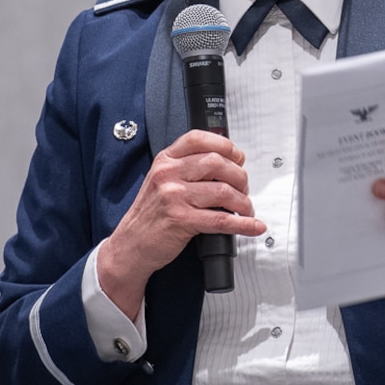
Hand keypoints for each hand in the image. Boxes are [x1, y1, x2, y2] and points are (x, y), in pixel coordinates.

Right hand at [98, 130, 264, 319]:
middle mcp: (169, 174)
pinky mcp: (181, 220)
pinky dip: (243, 224)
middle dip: (240, 177)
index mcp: (165, 161)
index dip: (225, 146)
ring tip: (245, 210)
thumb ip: (187, 168)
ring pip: (223, 191)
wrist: (130, 244)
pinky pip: (221, 220)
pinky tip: (253, 226)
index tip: (238, 158)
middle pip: (218, 163)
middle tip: (243, 189)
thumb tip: (226, 163)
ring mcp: (174, 197)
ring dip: (243, 203)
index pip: (199, 139)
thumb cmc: (149, 215)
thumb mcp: (161, 181)